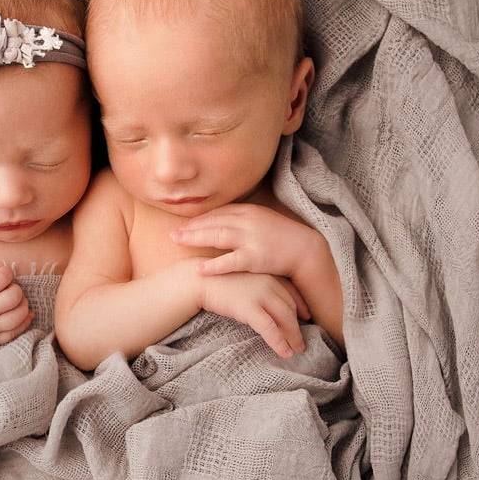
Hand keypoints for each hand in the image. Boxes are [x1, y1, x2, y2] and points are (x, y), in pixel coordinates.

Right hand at [0, 263, 31, 355]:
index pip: (2, 278)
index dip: (6, 272)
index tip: (2, 274)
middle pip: (14, 296)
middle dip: (16, 288)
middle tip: (9, 288)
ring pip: (18, 315)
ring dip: (23, 305)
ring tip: (17, 301)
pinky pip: (15, 333)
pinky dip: (24, 322)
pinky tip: (25, 315)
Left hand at [170, 203, 320, 294]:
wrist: (306, 250)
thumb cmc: (283, 238)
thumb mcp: (263, 221)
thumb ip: (243, 220)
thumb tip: (223, 223)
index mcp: (249, 211)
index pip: (218, 213)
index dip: (199, 219)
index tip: (184, 224)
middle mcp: (248, 221)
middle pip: (213, 222)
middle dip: (190, 227)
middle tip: (172, 234)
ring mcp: (251, 239)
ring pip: (217, 236)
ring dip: (195, 238)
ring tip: (177, 242)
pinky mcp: (256, 258)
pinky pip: (231, 261)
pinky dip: (215, 265)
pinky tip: (200, 268)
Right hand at [198, 271, 308, 357]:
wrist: (199, 280)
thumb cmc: (216, 281)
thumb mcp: (241, 279)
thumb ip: (255, 287)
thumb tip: (262, 302)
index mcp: (267, 274)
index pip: (291, 291)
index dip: (301, 305)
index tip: (307, 316)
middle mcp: (268, 283)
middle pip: (290, 308)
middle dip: (298, 326)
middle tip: (301, 341)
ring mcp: (260, 296)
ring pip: (285, 319)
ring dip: (293, 337)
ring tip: (296, 350)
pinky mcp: (250, 309)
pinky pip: (270, 329)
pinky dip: (279, 342)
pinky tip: (284, 352)